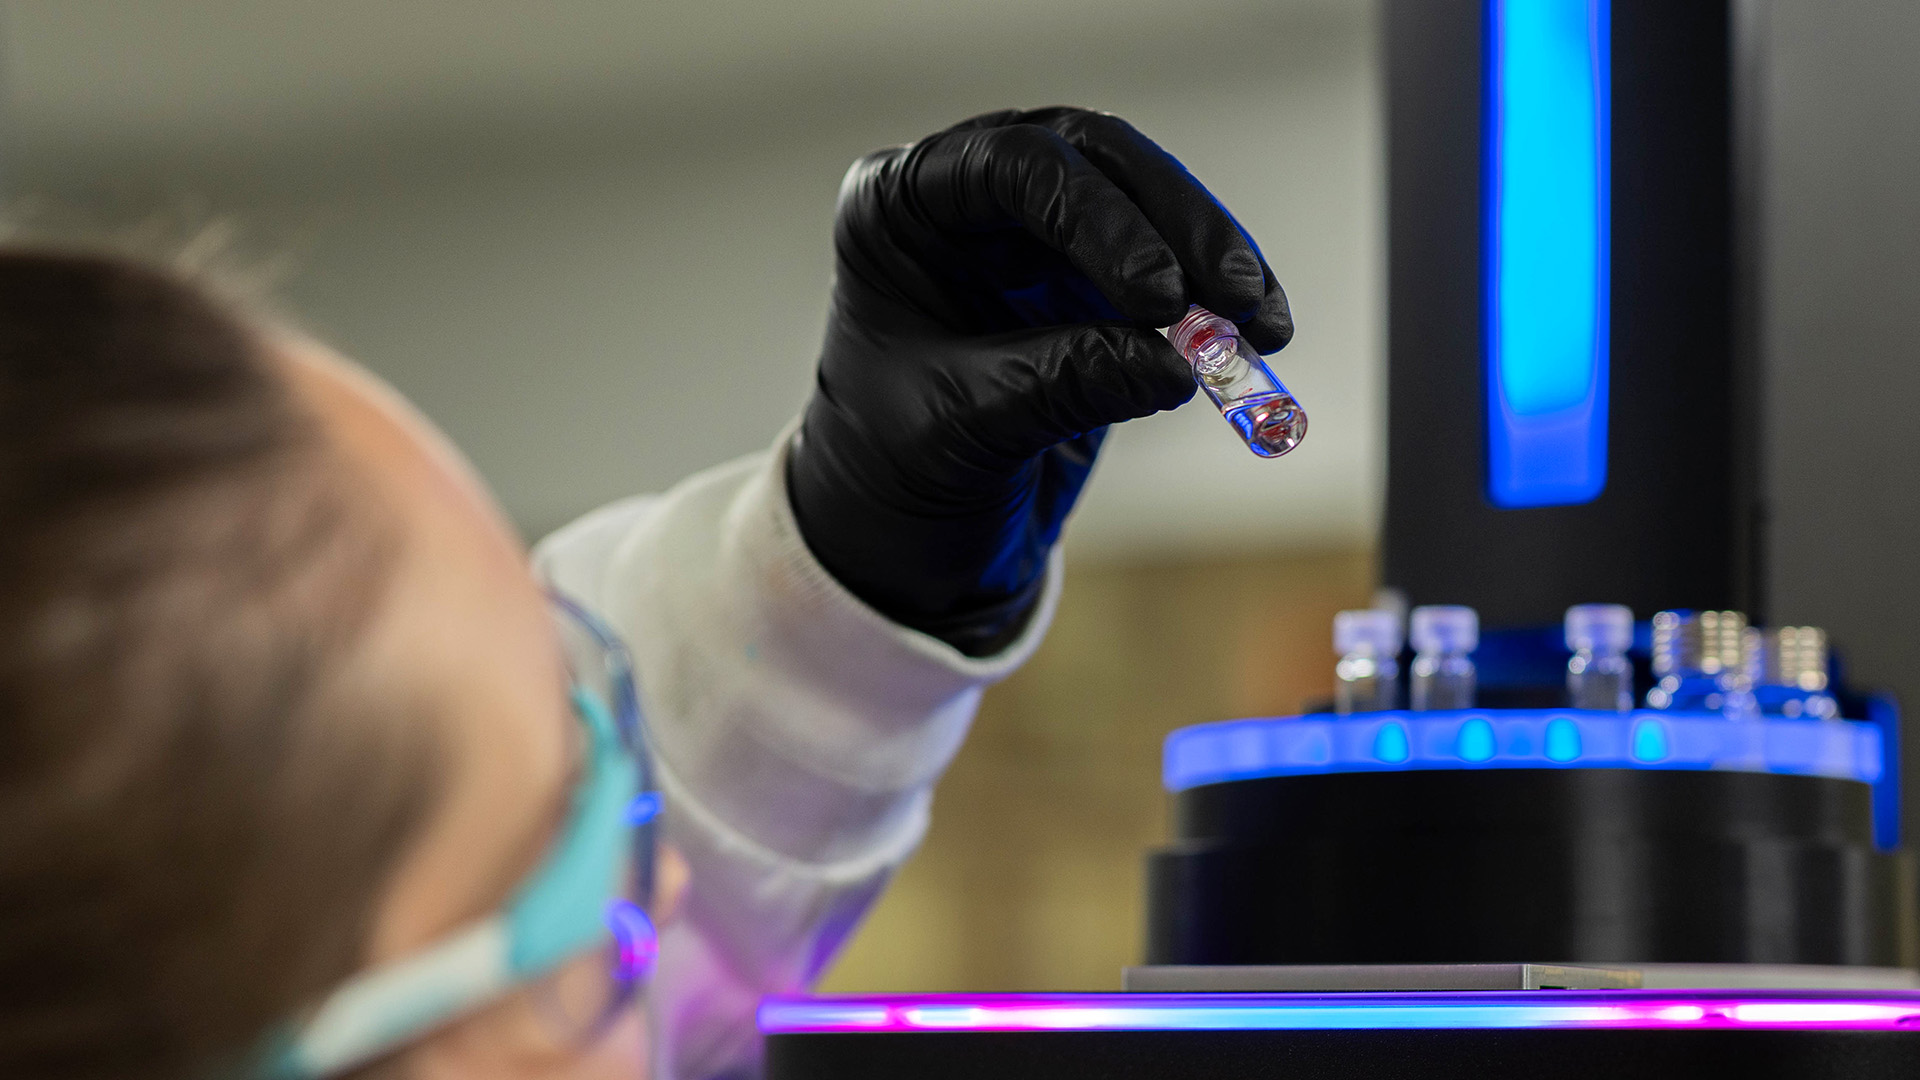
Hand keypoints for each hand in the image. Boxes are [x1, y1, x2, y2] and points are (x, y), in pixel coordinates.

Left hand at [787, 106, 1293, 653]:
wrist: (907, 534)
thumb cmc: (896, 472)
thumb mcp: (963, 430)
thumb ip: (1060, 385)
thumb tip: (1177, 365)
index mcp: (897, 208)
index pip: (1012, 168)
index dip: (1097, 218)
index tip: (1161, 297)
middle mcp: (965, 197)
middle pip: (1094, 162)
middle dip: (1176, 225)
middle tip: (1236, 296)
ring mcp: (1032, 231)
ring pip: (1147, 201)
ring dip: (1212, 257)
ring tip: (1263, 327)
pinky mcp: (1091, 278)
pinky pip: (1173, 265)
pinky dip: (1219, 302)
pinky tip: (1261, 338)